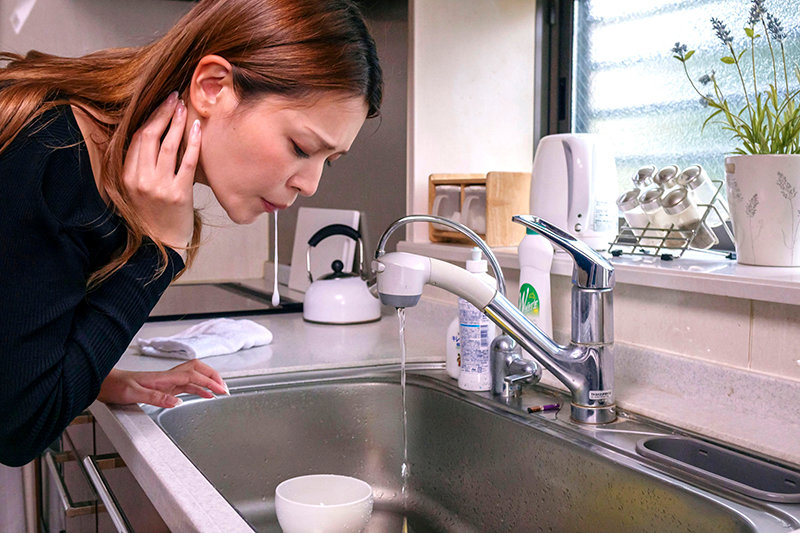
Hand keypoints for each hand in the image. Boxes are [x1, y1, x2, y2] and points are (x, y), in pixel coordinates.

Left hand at [97, 360, 228, 407]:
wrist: (106, 384)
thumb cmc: (117, 386)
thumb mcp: (133, 394)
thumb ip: (156, 397)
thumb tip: (177, 401)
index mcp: (163, 378)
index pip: (193, 376)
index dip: (209, 382)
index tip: (220, 390)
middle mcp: (168, 377)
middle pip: (198, 370)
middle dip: (214, 376)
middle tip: (225, 388)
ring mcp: (167, 381)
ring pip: (194, 376)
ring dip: (209, 381)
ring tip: (220, 390)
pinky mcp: (164, 387)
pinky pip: (187, 385)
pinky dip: (199, 388)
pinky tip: (204, 395)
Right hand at [123, 91, 200, 249]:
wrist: (161, 244)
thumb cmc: (153, 214)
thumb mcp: (137, 189)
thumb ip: (141, 165)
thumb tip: (152, 134)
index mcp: (127, 175)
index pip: (138, 137)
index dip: (151, 117)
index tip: (163, 103)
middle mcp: (140, 179)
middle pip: (151, 136)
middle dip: (164, 113)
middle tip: (175, 98)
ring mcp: (159, 187)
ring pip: (169, 146)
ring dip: (177, 123)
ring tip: (185, 108)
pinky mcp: (178, 194)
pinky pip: (187, 162)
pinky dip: (193, 143)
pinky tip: (198, 129)